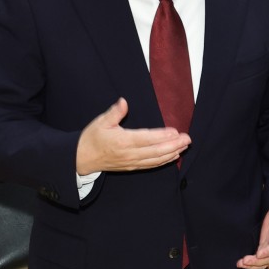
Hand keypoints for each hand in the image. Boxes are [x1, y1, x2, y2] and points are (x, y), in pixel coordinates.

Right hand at [75, 98, 190, 174]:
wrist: (81, 159)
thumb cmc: (91, 138)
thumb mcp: (100, 122)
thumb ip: (114, 112)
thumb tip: (124, 102)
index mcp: (122, 141)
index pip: (147, 138)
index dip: (162, 136)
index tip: (175, 131)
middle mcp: (129, 154)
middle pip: (156, 151)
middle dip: (174, 145)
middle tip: (188, 138)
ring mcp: (131, 162)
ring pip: (156, 159)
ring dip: (172, 153)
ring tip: (185, 146)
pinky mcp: (132, 167)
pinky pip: (151, 165)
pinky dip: (164, 161)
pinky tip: (173, 156)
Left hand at [236, 200, 268, 268]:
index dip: (268, 251)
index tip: (258, 254)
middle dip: (257, 261)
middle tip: (244, 260)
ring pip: (263, 262)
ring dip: (252, 265)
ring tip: (240, 264)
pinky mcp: (265, 248)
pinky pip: (259, 259)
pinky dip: (251, 263)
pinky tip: (241, 263)